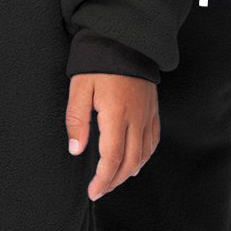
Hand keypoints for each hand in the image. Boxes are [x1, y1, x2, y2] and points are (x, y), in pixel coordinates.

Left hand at [65, 72, 160, 200]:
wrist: (125, 39)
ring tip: (114, 180)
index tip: (93, 192)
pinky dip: (144, 156)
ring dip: (129, 171)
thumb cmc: (98, 62)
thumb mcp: (79, 88)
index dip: (103, 179)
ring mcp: (147, 114)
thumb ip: (77, 121)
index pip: (112, 157)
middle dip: (114, 180)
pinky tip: (135, 162)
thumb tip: (76, 150)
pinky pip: (153, 140)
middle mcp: (136, 118)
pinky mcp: (152, 109)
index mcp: (117, 114)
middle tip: (100, 191)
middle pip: (130, 161)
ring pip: (144, 154)